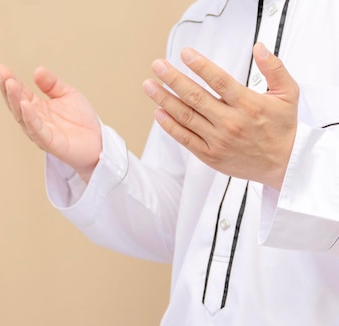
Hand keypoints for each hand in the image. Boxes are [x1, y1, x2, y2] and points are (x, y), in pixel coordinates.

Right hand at [0, 65, 101, 181]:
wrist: (98, 142)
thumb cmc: (82, 122)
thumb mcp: (67, 95)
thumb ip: (52, 84)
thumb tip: (37, 70)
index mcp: (38, 107)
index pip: (20, 93)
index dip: (10, 80)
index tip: (1, 68)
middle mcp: (35, 120)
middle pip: (16, 104)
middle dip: (8, 89)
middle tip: (3, 75)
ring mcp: (41, 132)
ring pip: (23, 117)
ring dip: (15, 101)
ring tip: (11, 85)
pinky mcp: (51, 143)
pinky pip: (38, 130)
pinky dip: (30, 118)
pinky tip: (25, 105)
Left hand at [142, 42, 298, 189]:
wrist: (284, 165)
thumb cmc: (283, 128)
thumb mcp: (288, 94)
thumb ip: (274, 68)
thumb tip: (259, 48)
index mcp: (248, 105)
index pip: (219, 81)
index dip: (200, 66)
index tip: (184, 53)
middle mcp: (230, 122)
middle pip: (195, 97)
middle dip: (173, 80)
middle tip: (157, 66)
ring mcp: (218, 140)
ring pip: (185, 117)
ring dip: (164, 100)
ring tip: (149, 86)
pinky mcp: (210, 155)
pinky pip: (185, 139)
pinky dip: (169, 126)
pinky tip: (158, 112)